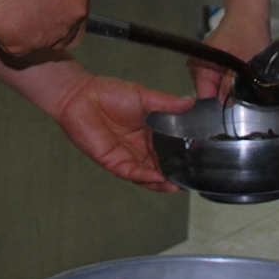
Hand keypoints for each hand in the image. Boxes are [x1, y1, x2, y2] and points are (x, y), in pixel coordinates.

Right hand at [0, 0, 90, 56]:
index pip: (78, 19)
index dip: (63, 18)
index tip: (50, 14)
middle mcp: (71, 21)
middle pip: (65, 37)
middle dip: (49, 30)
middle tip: (30, 19)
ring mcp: (49, 37)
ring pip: (38, 43)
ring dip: (27, 34)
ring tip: (9, 13)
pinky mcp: (24, 48)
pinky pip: (14, 46)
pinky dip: (6, 36)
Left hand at [46, 70, 192, 190]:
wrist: (81, 96)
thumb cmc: (108, 93)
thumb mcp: (144, 96)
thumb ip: (167, 103)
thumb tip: (191, 103)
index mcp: (148, 132)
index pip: (168, 148)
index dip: (180, 155)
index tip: (197, 160)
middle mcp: (138, 147)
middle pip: (159, 165)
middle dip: (173, 173)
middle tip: (190, 178)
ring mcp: (126, 156)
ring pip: (147, 174)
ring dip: (161, 181)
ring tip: (177, 185)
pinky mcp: (113, 161)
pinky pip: (132, 173)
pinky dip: (145, 177)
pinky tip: (158, 178)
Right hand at [191, 10, 273, 99]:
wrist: (248, 16)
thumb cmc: (247, 31)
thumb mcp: (246, 61)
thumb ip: (233, 83)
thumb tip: (228, 102)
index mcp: (199, 66)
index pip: (205, 98)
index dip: (222, 101)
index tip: (236, 97)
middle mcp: (196, 67)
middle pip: (209, 95)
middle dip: (227, 93)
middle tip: (241, 80)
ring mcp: (202, 66)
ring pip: (214, 89)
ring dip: (228, 86)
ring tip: (240, 71)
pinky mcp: (209, 65)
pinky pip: (217, 81)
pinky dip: (228, 79)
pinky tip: (236, 69)